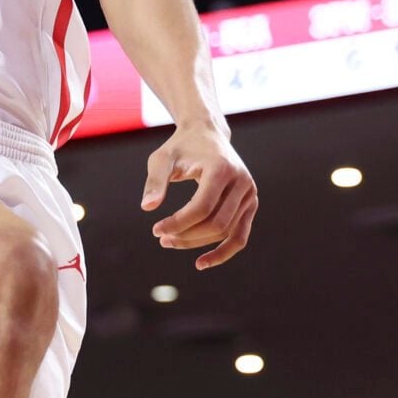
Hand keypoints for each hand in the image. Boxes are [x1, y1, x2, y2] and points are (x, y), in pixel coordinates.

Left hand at [140, 123, 256, 269]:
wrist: (207, 134)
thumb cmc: (181, 146)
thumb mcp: (162, 159)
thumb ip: (155, 182)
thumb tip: (147, 208)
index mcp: (222, 169)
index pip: (202, 207)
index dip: (178, 223)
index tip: (156, 229)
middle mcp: (241, 182)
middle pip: (216, 223)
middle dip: (187, 236)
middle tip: (161, 239)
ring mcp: (250, 194)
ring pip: (226, 232)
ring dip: (198, 244)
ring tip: (170, 243)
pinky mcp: (250, 203)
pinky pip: (239, 235)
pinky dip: (223, 252)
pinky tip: (202, 263)